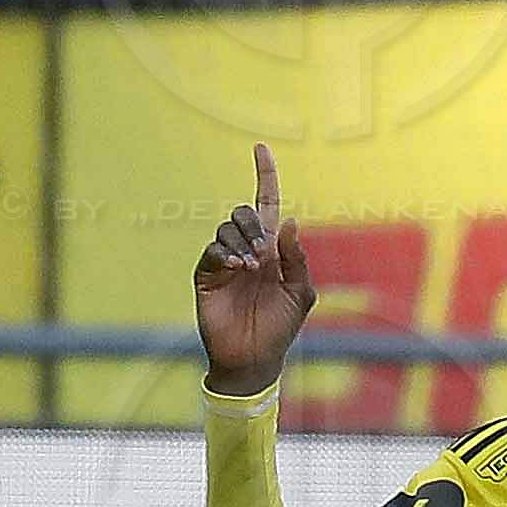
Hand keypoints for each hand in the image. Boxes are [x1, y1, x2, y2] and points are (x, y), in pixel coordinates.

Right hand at [192, 144, 315, 394]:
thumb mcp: (300, 292)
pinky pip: (212, 250)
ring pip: (226, 227)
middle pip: (244, 212)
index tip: (261, 149)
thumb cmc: (281, 326)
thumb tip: (287, 221)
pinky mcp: (207, 275)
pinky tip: (237, 268)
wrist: (254, 357)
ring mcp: (226, 262)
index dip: (265, 177)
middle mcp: (248, 250)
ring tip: (252, 267)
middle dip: (254, 225)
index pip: (268, 205)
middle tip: (264, 256)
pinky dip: (225, 253)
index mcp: (274, 250)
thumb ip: (295, 258)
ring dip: (242, 241)